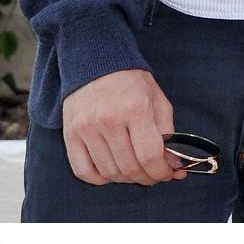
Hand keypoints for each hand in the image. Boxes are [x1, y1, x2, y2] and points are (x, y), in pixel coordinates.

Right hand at [61, 68, 184, 185]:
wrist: (97, 64)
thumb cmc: (132, 83)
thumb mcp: (158, 100)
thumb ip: (168, 133)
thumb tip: (173, 165)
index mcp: (136, 109)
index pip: (149, 155)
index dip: (161, 171)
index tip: (168, 174)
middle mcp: (109, 121)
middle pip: (129, 168)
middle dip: (147, 178)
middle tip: (154, 175)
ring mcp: (86, 130)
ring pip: (109, 172)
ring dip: (126, 179)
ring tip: (136, 172)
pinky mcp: (70, 135)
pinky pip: (83, 171)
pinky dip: (100, 179)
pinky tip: (112, 172)